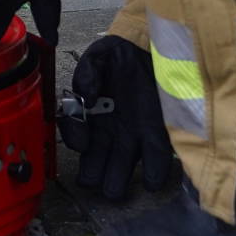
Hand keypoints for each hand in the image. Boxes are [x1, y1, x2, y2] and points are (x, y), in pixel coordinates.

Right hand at [59, 34, 176, 200]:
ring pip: (119, 177)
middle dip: (96, 177)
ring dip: (117, 184)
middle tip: (100, 176)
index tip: (84, 142)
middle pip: (95, 171)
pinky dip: (152, 175)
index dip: (77, 143)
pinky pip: (154, 166)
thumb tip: (86, 99)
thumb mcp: (99, 57)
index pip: (76, 141)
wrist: (153, 49)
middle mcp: (109, 135)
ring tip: (118, 186)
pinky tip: (150, 177)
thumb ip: (87, 74)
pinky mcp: (158, 139)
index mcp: (92, 118)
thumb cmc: (123, 56)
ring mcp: (133, 140)